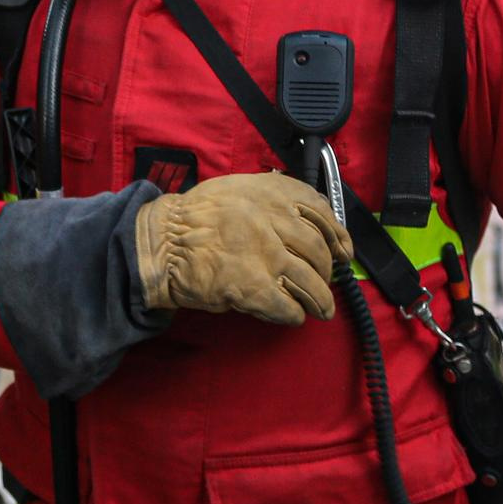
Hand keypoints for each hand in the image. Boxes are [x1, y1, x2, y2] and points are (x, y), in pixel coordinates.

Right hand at [134, 172, 349, 324]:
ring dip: (320, 299)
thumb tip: (305, 224)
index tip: (341, 249)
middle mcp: (273, 220)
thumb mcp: (236, 190)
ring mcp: (266, 255)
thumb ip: (271, 200)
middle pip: (319, 250)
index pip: (321, 211)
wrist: (161, 243)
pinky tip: (291, 313)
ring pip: (312, 282)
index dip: (337, 235)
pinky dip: (294, 313)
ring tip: (321, 308)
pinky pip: (289, 306)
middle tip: (325, 281)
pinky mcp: (254, 287)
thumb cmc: (194, 217)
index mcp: (270, 193)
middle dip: (327, 271)